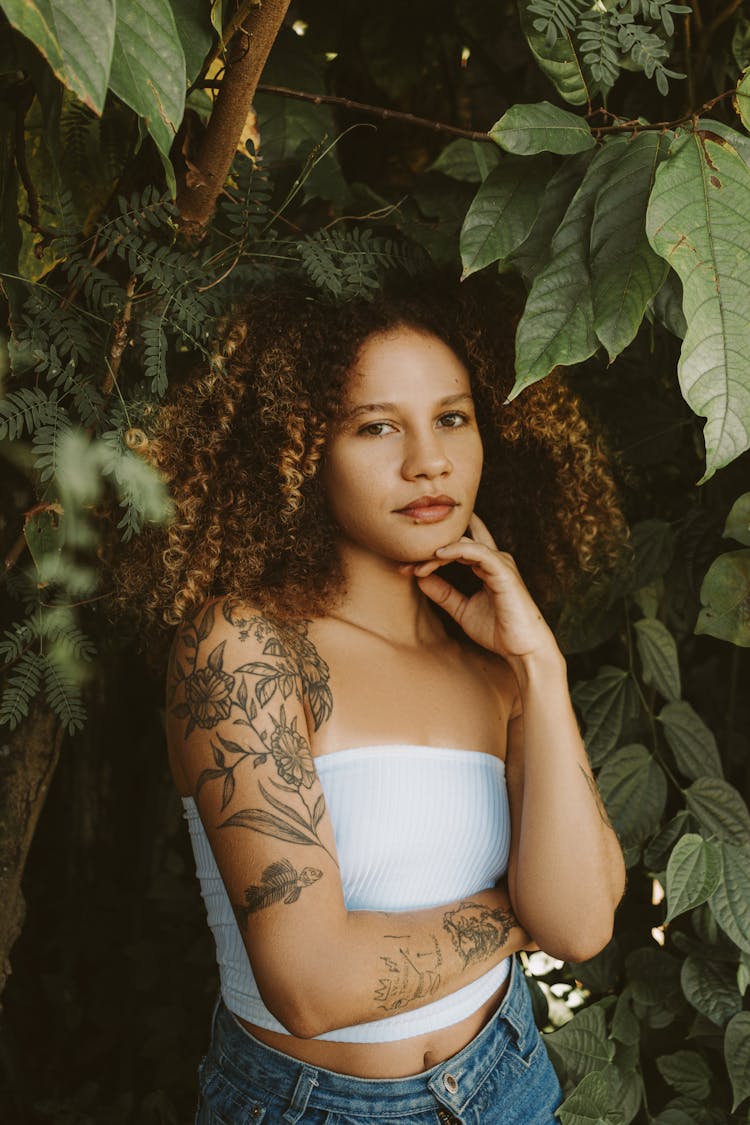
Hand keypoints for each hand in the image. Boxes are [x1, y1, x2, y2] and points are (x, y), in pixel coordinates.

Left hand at [402, 514, 560, 663]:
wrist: (523, 650)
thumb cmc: (499, 631)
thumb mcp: (462, 610)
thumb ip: (444, 593)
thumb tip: (420, 577)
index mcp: (486, 565)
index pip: (455, 546)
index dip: (428, 553)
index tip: (404, 568)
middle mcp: (493, 559)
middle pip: (458, 539)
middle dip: (430, 547)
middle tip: (404, 561)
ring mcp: (500, 563)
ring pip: (464, 543)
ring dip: (437, 551)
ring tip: (416, 564)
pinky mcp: (504, 571)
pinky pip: (478, 552)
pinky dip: (457, 550)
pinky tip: (438, 555)